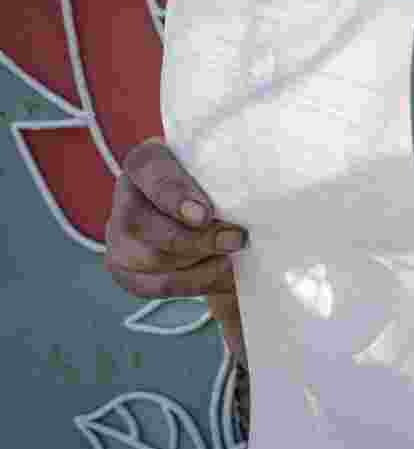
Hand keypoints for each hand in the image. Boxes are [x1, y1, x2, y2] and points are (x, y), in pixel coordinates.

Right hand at [104, 137, 248, 356]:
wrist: (217, 222)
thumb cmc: (223, 189)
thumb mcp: (226, 172)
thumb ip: (231, 174)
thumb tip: (260, 183)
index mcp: (147, 162)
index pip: (148, 168)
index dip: (172, 193)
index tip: (203, 214)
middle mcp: (125, 197)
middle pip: (142, 224)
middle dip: (196, 239)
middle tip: (236, 240)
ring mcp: (118, 237)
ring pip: (151, 259)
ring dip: (199, 263)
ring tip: (233, 258)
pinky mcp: (126, 270)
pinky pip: (157, 286)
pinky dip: (195, 283)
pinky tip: (221, 273)